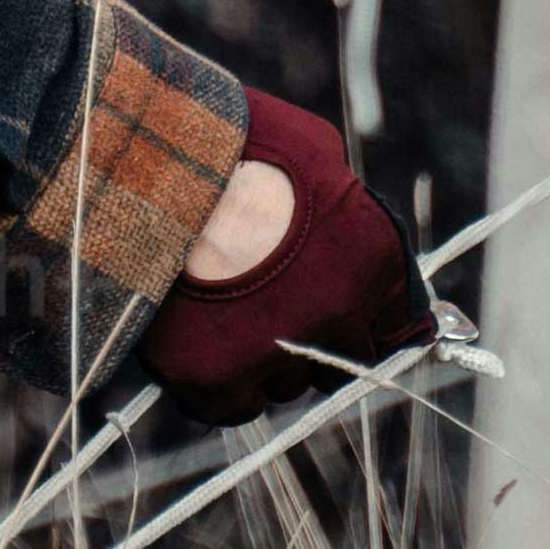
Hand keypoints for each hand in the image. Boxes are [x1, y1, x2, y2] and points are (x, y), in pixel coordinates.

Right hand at [149, 83, 425, 400]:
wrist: (152, 164)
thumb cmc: (232, 142)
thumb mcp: (314, 150)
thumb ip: (344, 200)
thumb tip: (352, 216)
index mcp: (373, 261)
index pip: (397, 323)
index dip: (365, 315)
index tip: (343, 310)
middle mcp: (337, 319)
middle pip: (339, 357)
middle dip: (312, 336)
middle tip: (271, 301)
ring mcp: (275, 354)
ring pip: (285, 383)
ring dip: (265, 358)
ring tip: (224, 308)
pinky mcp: (213, 379)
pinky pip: (231, 407)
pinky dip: (219, 387)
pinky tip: (201, 346)